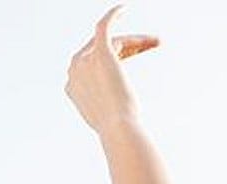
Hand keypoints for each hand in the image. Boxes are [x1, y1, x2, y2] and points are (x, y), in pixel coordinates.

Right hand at [63, 4, 158, 134]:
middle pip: (101, 49)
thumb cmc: (116, 127)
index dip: (117, 58)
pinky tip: (124, 8)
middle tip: (150, 46)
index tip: (134, 57)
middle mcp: (73, 70)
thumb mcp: (104, 114)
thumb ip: (101, 101)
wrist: (118, 127)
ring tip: (155, 42)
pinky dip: (115, 14)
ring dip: (135, 41)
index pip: (93, 62)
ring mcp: (85, 60)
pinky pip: (105, 25)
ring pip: (113, 41)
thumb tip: (109, 97)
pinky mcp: (100, 51)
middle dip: (127, 47)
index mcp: (71, 86)